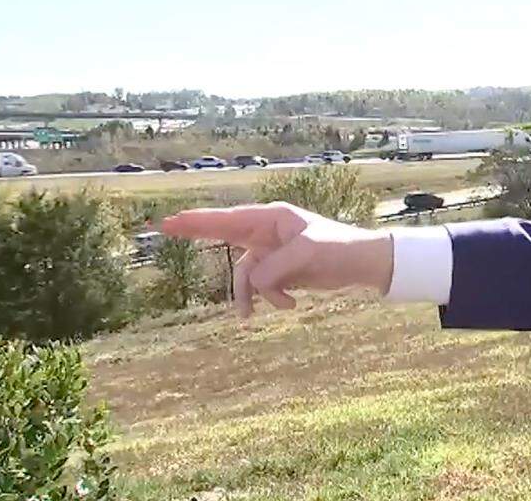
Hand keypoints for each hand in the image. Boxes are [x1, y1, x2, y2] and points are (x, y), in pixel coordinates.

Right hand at [159, 202, 392, 316]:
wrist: (363, 264)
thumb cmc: (340, 248)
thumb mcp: (308, 255)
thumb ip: (275, 268)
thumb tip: (253, 282)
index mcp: (273, 219)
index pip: (229, 219)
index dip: (198, 221)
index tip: (172, 221)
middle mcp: (269, 232)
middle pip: (226, 235)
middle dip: (201, 236)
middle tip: (166, 228)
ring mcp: (273, 251)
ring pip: (247, 274)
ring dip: (252, 294)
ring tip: (258, 312)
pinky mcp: (281, 270)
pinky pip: (262, 287)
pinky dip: (272, 298)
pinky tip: (291, 305)